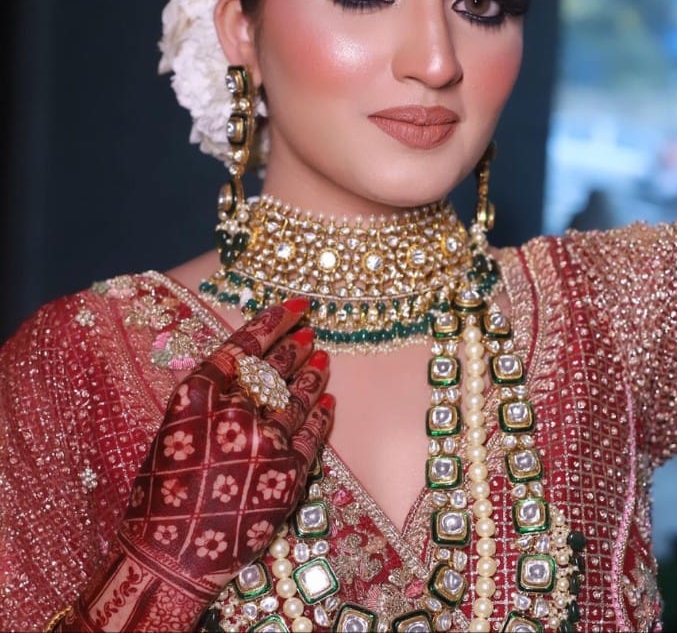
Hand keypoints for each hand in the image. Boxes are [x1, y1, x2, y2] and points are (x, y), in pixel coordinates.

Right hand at [66, 301, 333, 631]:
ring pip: (299, 396)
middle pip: (274, 368)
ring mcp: (264, 441)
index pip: (244, 345)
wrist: (169, 556)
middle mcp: (233, 411)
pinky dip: (322, 415)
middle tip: (310, 332)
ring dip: (312, 376)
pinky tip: (328, 401)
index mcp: (197, 396)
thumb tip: (248, 373)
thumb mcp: (176, 428)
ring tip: (321, 359)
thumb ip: (211, 397)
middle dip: (295, 346)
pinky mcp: (288, 473)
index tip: (294, 307)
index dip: (273, 322)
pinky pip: (313, 433)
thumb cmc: (163, 493)